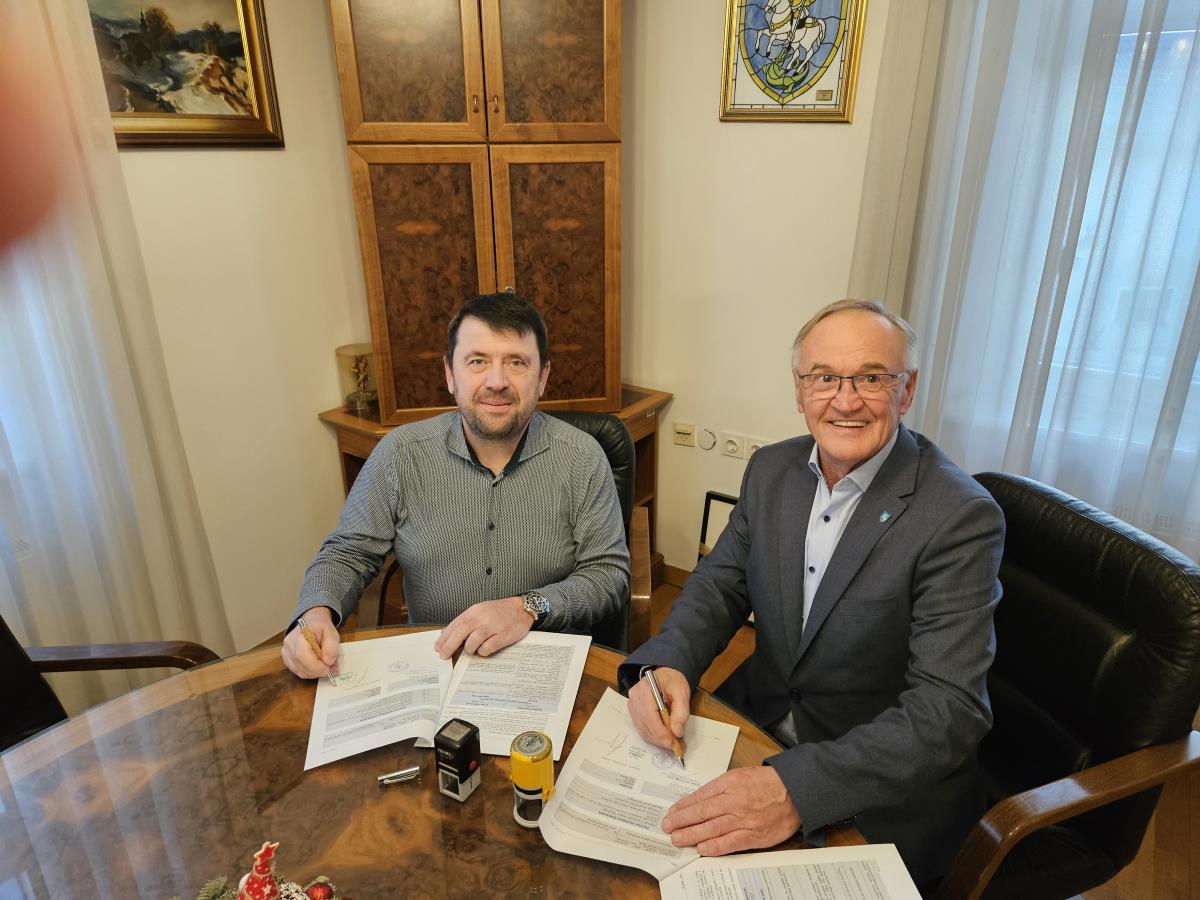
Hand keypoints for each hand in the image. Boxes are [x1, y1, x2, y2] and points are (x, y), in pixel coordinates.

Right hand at [280, 606, 340, 679]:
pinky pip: (297, 672)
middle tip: (331, 669)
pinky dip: (309, 672)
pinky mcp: (287, 659)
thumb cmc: (320, 626)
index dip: (316, 667)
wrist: (311, 621)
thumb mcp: (331, 632)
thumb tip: (328, 662)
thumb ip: (332, 646)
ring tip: (325, 666)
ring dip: (314, 673)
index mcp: (299, 635)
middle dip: (318, 671)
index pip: (302, 656)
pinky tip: (317, 666)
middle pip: (301, 666)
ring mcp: (286, 653)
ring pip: (299, 671)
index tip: (329, 669)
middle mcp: (289, 645)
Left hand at [434, 596, 532, 658]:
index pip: (455, 624)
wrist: (522, 608)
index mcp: (475, 611)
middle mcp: (482, 618)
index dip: (444, 637)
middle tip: (444, 655)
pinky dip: (483, 652)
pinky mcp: (503, 636)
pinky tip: (484, 650)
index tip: (438, 647)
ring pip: (472, 642)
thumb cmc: (500, 611)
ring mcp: (493, 627)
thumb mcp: (481, 611)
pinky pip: (487, 648)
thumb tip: (450, 634)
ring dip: (468, 649)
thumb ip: (467, 621)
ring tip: (470, 651)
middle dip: (449, 646)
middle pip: (460, 633)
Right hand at [628, 667, 690, 750]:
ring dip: (659, 740)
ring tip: (675, 743)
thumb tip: (677, 732)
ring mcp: (632, 706)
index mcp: (644, 689)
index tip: (675, 744)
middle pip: (646, 726)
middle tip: (679, 746)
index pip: (650, 717)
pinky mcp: (634, 713)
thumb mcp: (681, 692)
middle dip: (663, 739)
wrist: (664, 676)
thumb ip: (681, 712)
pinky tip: (666, 738)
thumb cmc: (672, 681)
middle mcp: (634, 698)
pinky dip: (655, 736)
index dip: (662, 734)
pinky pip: (643, 729)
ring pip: (644, 731)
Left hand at [662, 766, 801, 854]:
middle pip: (702, 813)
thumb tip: (698, 800)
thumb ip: (719, 788)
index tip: (671, 812)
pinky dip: (715, 847)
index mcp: (729, 784)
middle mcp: (734, 801)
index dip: (683, 806)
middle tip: (667, 827)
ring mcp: (744, 820)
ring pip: (712, 829)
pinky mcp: (754, 835)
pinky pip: (730, 843)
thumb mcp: (739, 776)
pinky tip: (701, 849)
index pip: (700, 797)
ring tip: (677, 839)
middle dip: (681, 821)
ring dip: (691, 835)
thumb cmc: (766, 783)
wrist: (795, 791)